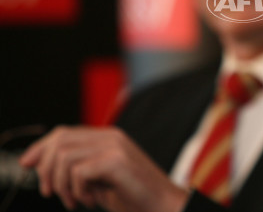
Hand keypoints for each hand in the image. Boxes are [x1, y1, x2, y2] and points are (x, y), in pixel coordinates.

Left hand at [19, 126, 188, 211]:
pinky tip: (92, 201)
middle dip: (46, 169)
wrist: (162, 205)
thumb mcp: (99, 179)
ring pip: (64, 156)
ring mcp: (114, 147)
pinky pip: (79, 171)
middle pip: (60, 140)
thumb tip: (40, 163)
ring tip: (75, 201)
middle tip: (51, 192)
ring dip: (63, 185)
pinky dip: (78, 191)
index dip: (40, 148)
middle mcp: (110, 136)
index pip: (63, 132)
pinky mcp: (116, 161)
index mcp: (106, 137)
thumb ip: (78, 167)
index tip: (26, 165)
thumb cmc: (132, 195)